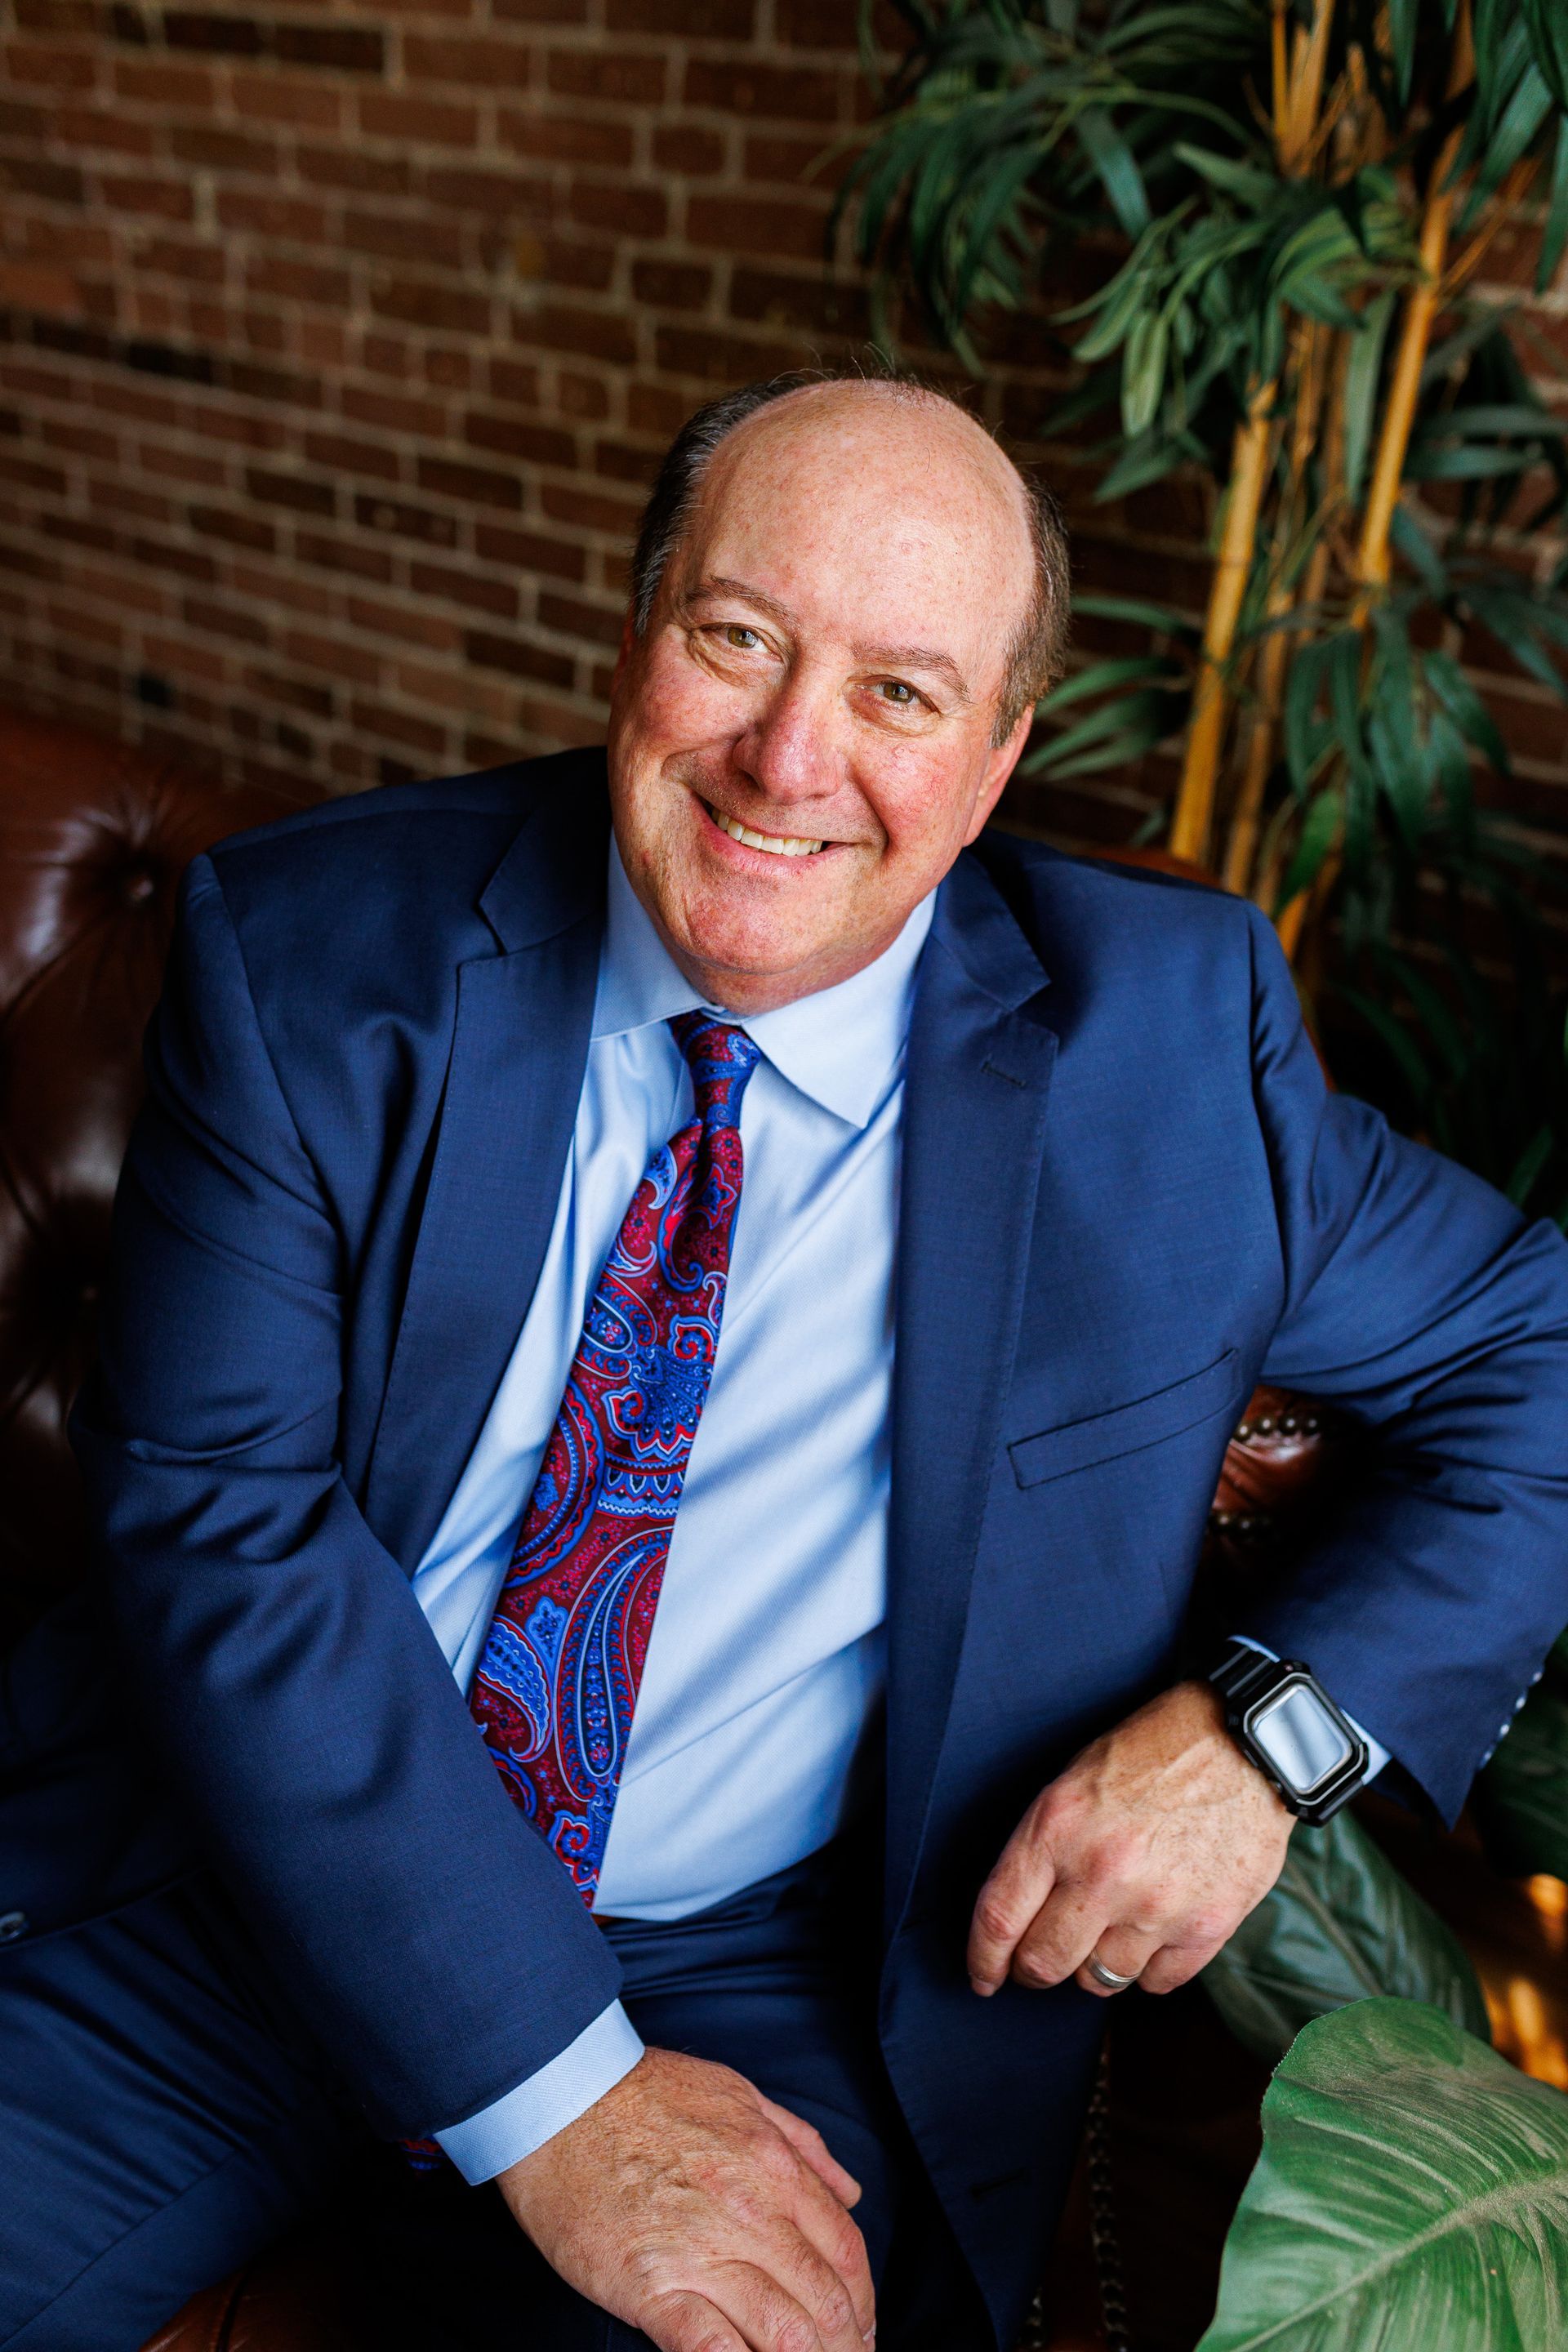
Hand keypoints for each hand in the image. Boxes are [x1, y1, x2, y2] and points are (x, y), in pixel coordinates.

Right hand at [498, 2044, 875, 2351]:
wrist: (559, 2096)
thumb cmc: (645, 2093)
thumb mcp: (738, 2093)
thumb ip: (800, 2142)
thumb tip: (848, 2190)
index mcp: (774, 2165)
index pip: (845, 2249)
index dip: (863, 2300)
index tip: (861, 2327)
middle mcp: (750, 2211)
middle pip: (824, 2298)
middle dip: (846, 2344)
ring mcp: (701, 2253)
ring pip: (782, 2332)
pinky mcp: (650, 2289)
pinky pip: (712, 2348)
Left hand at [967, 1679, 1292, 2000]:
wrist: (1243, 1744)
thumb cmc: (1152, 1754)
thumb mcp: (1074, 1780)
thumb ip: (1043, 1848)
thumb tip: (1019, 1915)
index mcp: (1058, 1828)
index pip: (999, 1919)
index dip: (983, 1958)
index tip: (984, 1977)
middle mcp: (1103, 1873)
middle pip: (1044, 1962)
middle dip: (1034, 1970)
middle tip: (1041, 1962)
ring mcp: (1157, 1905)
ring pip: (1100, 1979)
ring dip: (1094, 1964)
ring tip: (1107, 1931)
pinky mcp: (1207, 1926)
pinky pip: (1156, 1982)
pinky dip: (1147, 1968)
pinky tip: (1151, 1932)